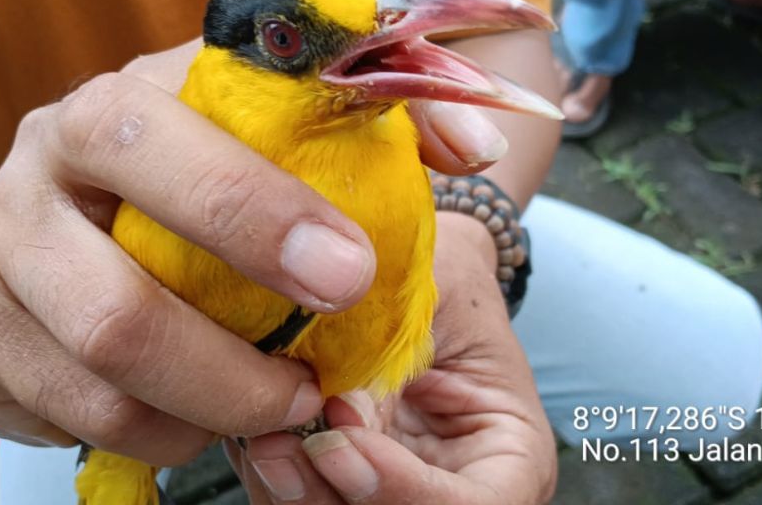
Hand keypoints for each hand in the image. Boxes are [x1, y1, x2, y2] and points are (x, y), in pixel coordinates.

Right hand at [0, 42, 511, 463]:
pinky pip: (89, 420)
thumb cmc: (172, 177)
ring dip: (215, 408)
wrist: (26, 241)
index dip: (254, 209)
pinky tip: (212, 415)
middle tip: (314, 384)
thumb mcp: (249, 127)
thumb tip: (472, 144)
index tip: (350, 271)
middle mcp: (31, 183)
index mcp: (103, 109)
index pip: (158, 138)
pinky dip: (171, 431)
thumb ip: (364, 119)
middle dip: (233, 360)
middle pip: (117, 304)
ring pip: (105, 384)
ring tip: (283, 403)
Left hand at [230, 212, 556, 503]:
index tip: (339, 439)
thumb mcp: (437, 301)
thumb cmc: (450, 281)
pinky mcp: (344, 484)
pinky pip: (299, 500)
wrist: (427, 279)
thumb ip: (396, 354)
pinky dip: (271, 475)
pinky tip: (250, 431)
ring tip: (258, 436)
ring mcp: (396, 491)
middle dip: (327, 494)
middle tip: (276, 447)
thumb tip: (335, 403)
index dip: (397, 487)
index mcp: (510, 458)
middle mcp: (457, 491)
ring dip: (289, 490)